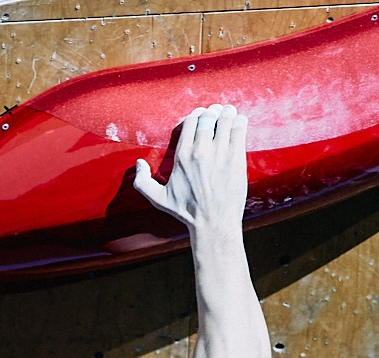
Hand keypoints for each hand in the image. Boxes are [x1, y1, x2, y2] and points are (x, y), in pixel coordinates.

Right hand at [134, 104, 248, 232]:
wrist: (213, 223)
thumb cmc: (187, 212)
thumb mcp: (158, 199)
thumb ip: (142, 182)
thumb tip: (139, 164)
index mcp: (182, 156)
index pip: (191, 121)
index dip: (197, 115)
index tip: (202, 116)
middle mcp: (200, 151)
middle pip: (208, 117)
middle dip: (213, 112)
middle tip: (217, 113)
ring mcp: (220, 153)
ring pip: (225, 119)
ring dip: (227, 113)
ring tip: (228, 114)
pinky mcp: (236, 157)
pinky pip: (239, 129)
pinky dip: (239, 121)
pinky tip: (239, 121)